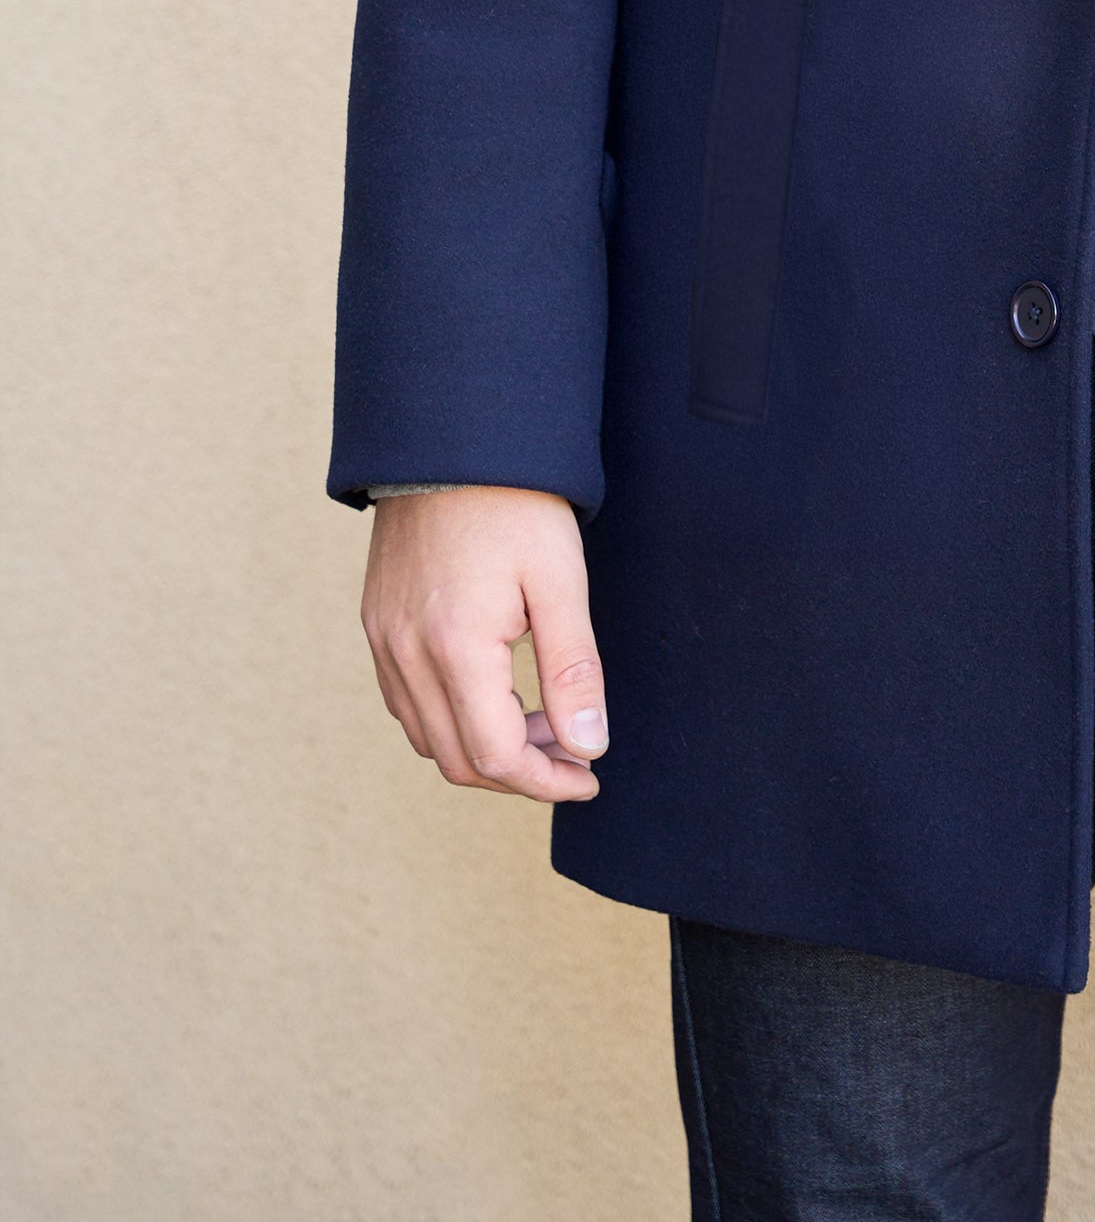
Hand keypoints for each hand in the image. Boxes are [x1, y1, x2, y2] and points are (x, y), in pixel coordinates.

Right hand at [361, 486, 606, 803]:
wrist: (452, 439)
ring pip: (429, 738)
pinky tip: (496, 692)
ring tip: (542, 718)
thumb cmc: (515, 502)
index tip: (590, 776)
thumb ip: (573, 669)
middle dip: (522, 773)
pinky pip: (406, 703)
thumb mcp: (561, 580)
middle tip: (574, 750)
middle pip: (459, 760)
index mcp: (455, 646)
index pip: (497, 756)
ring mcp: (383, 641)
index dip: (547, 782)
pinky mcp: (376, 624)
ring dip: (487, 748)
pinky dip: (452, 719)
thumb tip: (588, 744)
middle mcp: (406, 654)